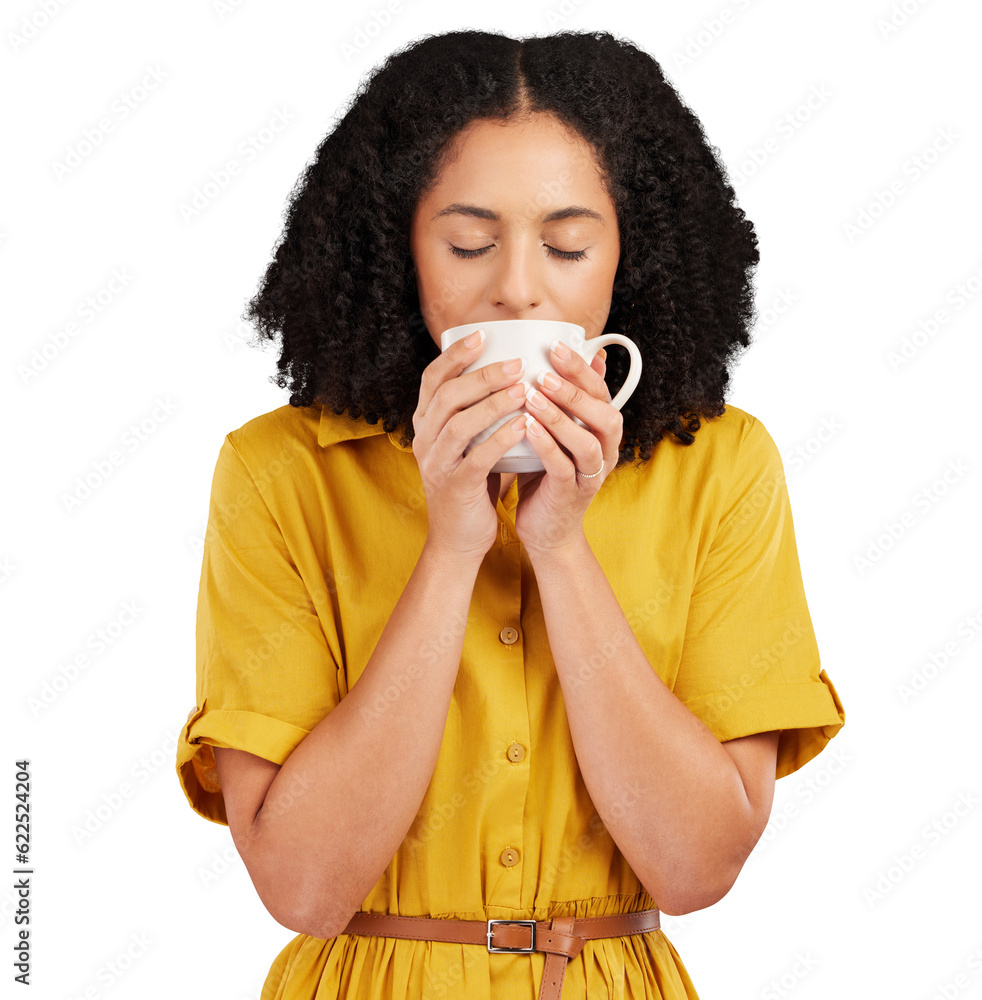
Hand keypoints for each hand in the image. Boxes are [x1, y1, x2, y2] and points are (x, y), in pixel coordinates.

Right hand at [412, 331, 530, 562]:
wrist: (459, 539)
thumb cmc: (473, 484)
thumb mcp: (471, 442)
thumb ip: (485, 412)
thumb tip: (518, 373)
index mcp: (426, 424)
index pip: (432, 379)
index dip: (455, 354)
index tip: (483, 335)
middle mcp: (424, 440)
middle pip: (446, 395)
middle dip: (482, 375)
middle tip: (517, 362)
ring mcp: (436, 464)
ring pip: (459, 424)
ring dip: (493, 403)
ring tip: (524, 389)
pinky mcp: (455, 487)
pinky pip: (476, 457)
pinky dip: (500, 438)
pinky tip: (524, 425)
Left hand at [512, 341, 615, 556]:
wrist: (546, 531)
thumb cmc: (548, 474)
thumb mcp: (558, 433)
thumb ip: (565, 400)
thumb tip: (575, 359)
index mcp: (603, 432)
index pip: (601, 393)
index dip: (582, 369)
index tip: (555, 346)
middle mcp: (605, 452)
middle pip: (605, 415)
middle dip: (576, 390)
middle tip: (546, 370)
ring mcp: (590, 476)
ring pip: (587, 442)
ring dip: (561, 417)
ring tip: (533, 396)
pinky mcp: (570, 495)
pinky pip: (562, 467)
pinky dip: (546, 445)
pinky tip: (526, 427)